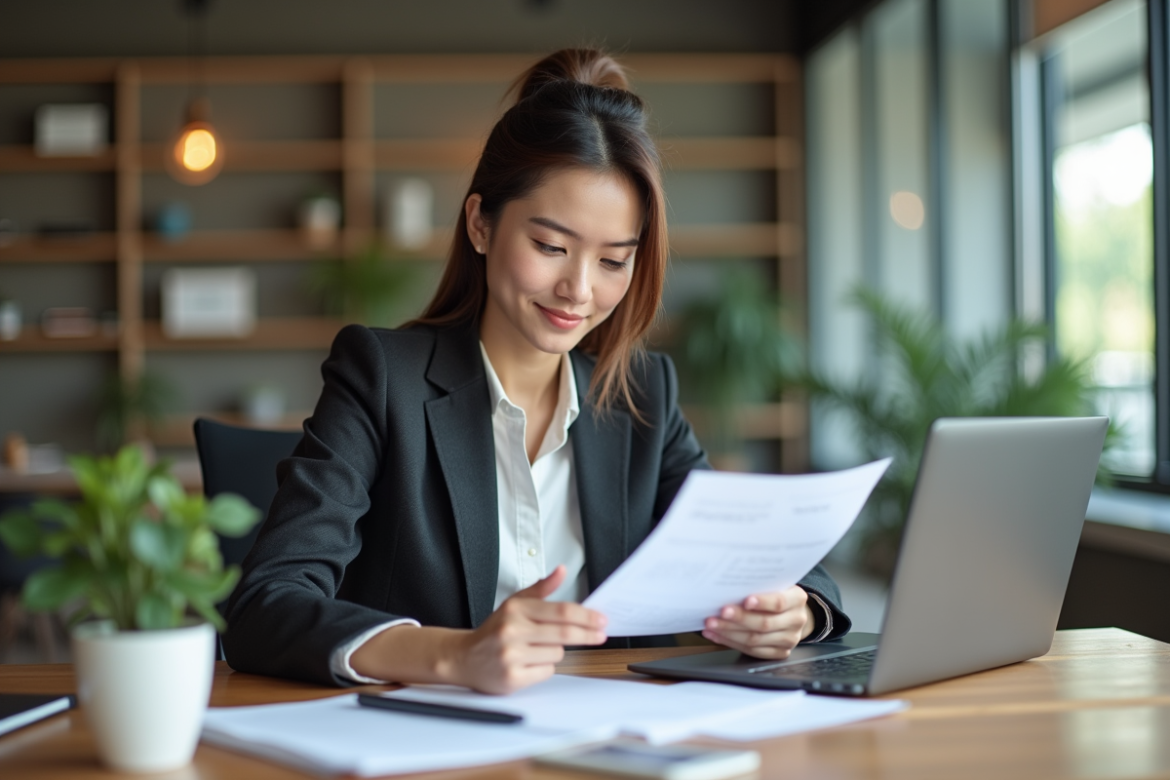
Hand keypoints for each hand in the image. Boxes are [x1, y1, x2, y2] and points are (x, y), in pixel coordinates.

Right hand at [451, 565, 607, 693]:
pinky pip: (546, 672)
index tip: (601, 620)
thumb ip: (540, 589)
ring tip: (538, 648)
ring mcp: (512, 655)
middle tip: (601, 634)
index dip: (586, 616)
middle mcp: (512, 631)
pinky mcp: (512, 678)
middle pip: (564, 633)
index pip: (561, 611)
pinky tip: (529, 662)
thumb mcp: (514, 604)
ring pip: (557, 653)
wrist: (462, 657)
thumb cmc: (493, 631)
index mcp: (515, 609)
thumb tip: (561, 571)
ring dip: (556, 651)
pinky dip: (544, 667)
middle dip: (587, 634)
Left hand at [702, 586, 813, 659]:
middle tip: (719, 614)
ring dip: (729, 633)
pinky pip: (753, 651)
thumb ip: (759, 585)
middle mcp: (796, 620)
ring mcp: (789, 639)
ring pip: (756, 640)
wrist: (790, 611)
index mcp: (797, 599)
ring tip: (711, 625)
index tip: (745, 601)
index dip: (762, 602)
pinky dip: (731, 643)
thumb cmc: (775, 592)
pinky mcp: (780, 652)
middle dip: (739, 619)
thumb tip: (728, 587)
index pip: (779, 602)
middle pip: (764, 623)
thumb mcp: (773, 583)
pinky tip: (716, 635)